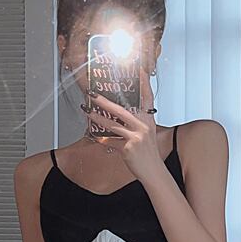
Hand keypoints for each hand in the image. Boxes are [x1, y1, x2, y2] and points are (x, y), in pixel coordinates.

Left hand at [86, 68, 162, 183]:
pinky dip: (101, 139)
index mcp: (149, 121)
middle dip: (104, 101)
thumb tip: (120, 115)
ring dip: (97, 117)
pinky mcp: (128, 148)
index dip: (144, 83)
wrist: (153, 172)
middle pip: (121, 109)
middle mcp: (143, 126)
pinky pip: (110, 141)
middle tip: (92, 94)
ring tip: (86, 111)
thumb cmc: (149, 154)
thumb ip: (136, 124)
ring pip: (112, 124)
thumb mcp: (147, 135)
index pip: (147, 97)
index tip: (140, 69)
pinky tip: (94, 135)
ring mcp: (135, 137)